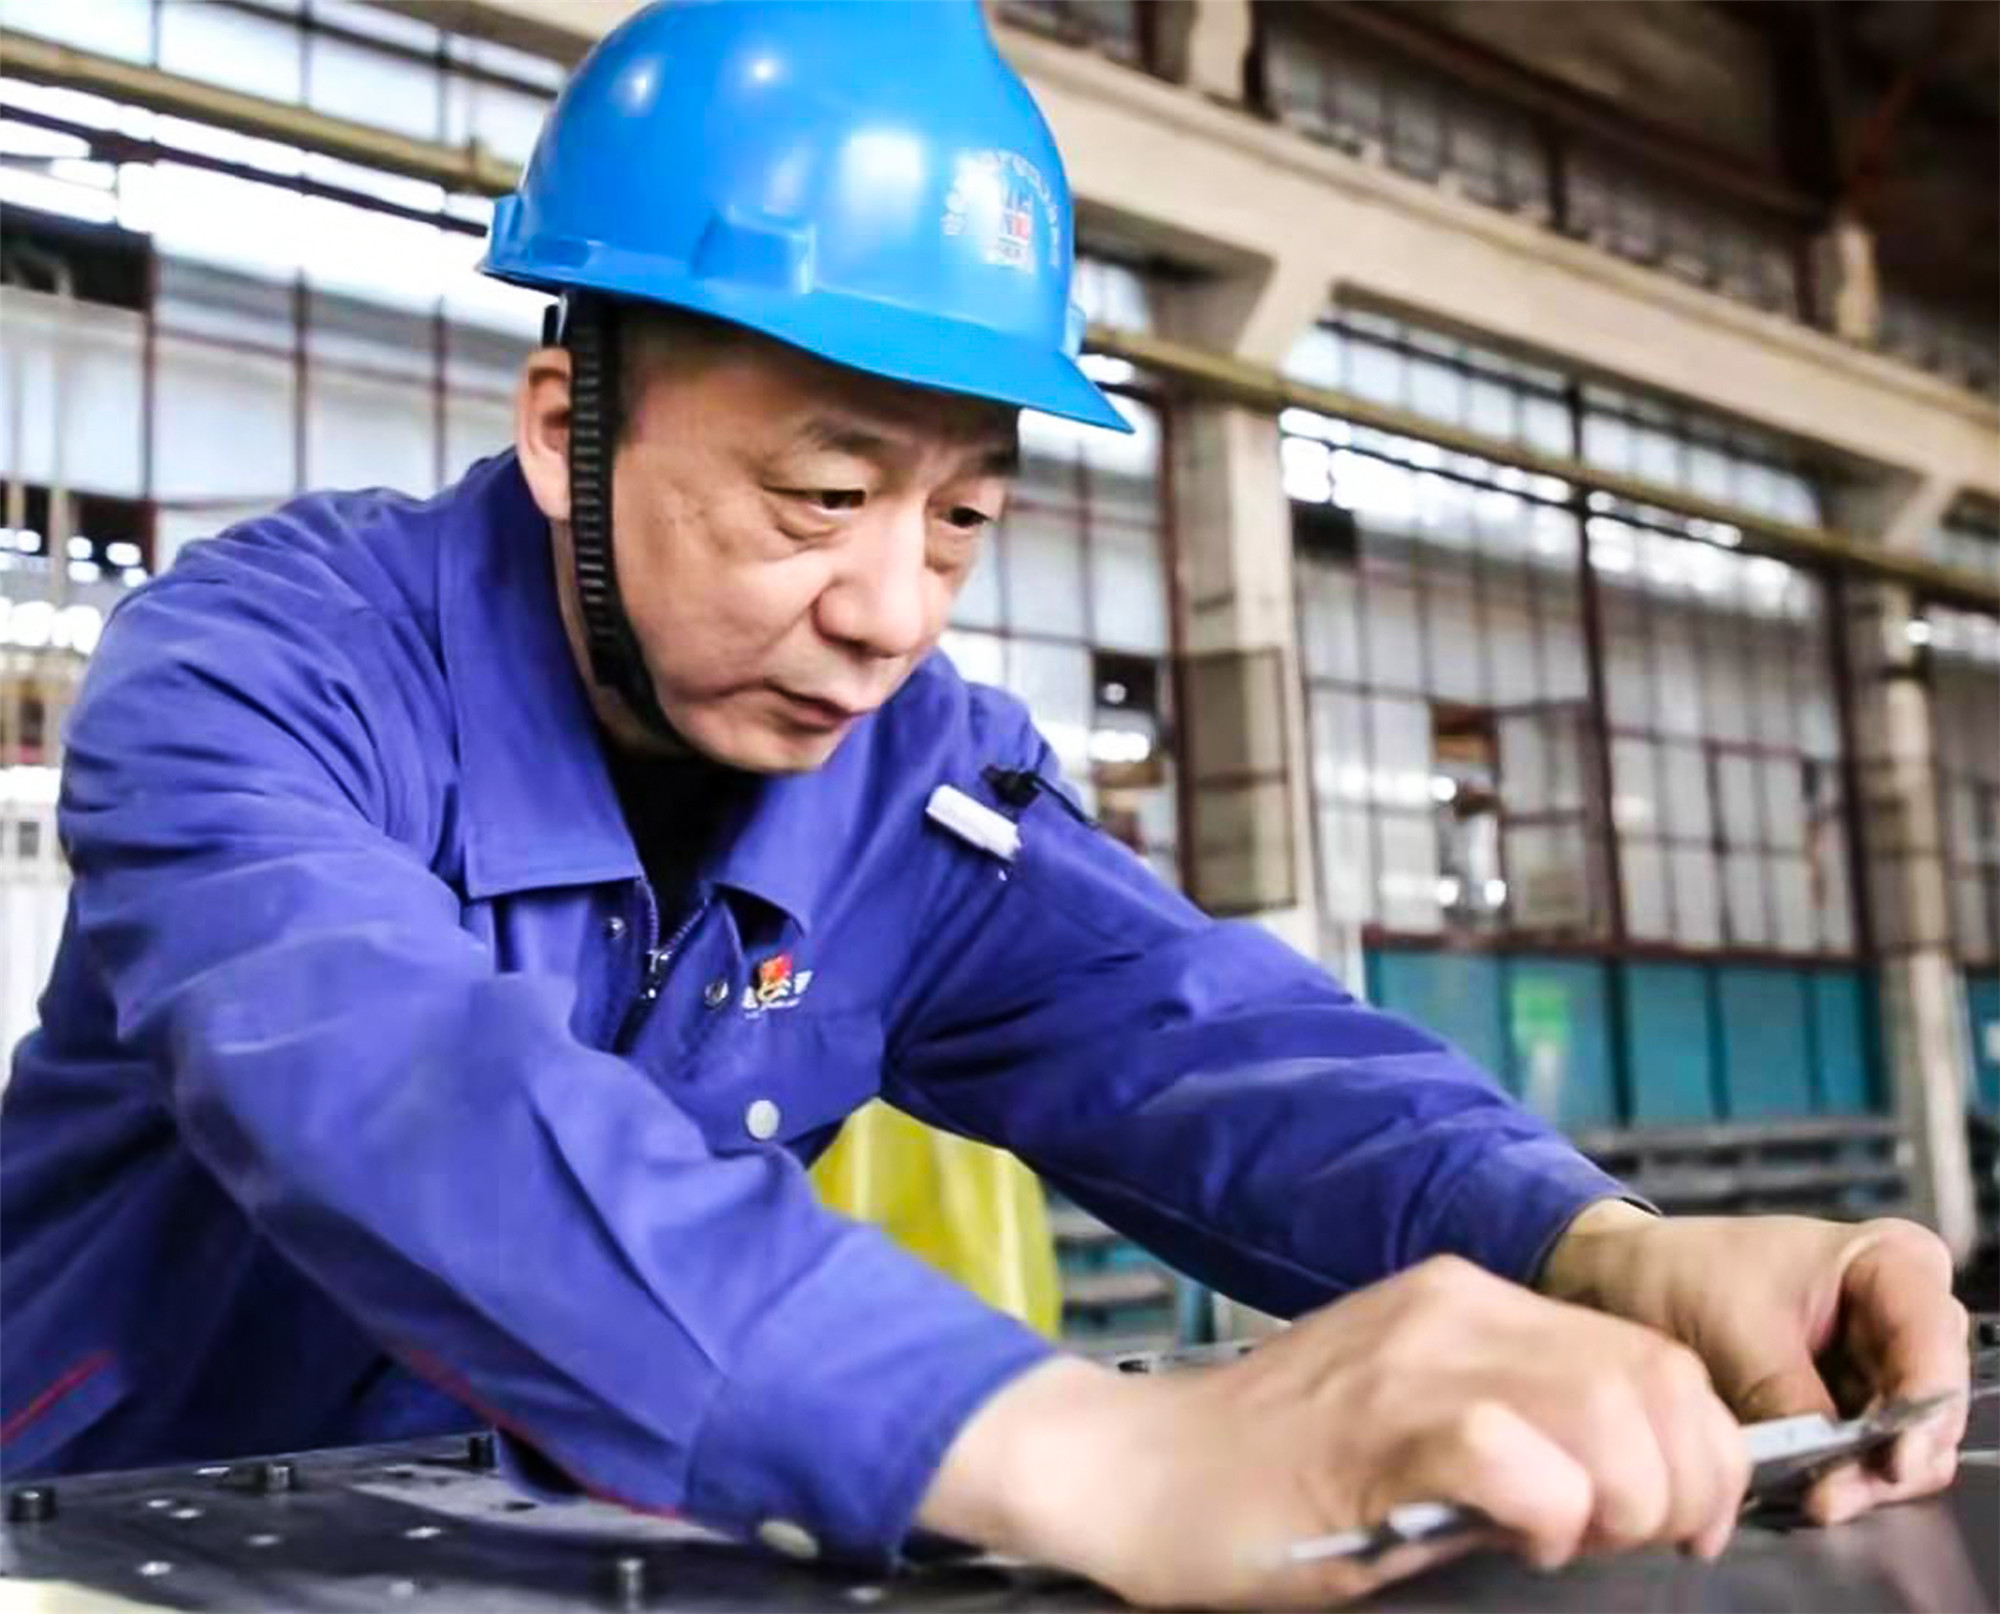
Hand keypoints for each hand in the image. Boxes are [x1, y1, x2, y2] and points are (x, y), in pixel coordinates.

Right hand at [922, 1255, 1750, 1608]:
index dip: (1704, 1450)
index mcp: (1467, 1299)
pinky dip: (1546, 1511)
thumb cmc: (1270, 1473)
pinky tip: (1516, 1538)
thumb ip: (1516, 1422)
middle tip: (1638, 1547)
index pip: (1651, 1356)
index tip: (1687, 1525)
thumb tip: (1638, 1485)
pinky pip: (1511, 1454)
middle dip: (1685, 1484)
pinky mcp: (1374, 1427)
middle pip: (1652, 1379)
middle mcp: (1452, 1307)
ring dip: (1624, 1502)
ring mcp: (1411, 1360)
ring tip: (1569, 1544)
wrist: (1135, 1472)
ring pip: (1605, 1408)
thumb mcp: (1410, 1417)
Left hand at [1539, 1206, 1970, 1524]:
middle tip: (1829, 1499)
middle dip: (1884, 1462)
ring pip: (1903, 1447)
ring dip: (1858, 1481)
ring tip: (1808, 1499)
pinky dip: (1835, 1480)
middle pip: (1928, 1410)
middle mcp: (1903, 1318)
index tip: (1889, 1461)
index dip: (1921, 1412)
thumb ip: (1792, 1400)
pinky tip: (1798, 1489)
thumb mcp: (1735, 1329)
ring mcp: (1881, 1368)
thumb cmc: (1678, 1272)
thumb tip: (1827, 1476)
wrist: (1623, 1279)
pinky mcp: (1850, 1407)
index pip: (1933, 1347)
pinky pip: (1863, 1459)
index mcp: (1891, 1264)